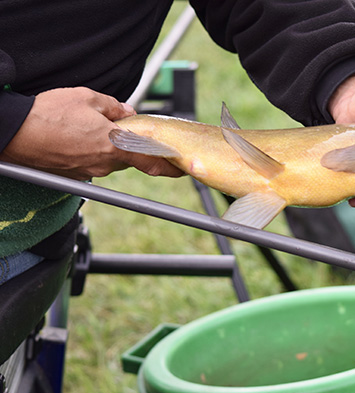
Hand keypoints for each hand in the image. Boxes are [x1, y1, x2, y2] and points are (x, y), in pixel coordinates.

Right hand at [0, 87, 183, 179]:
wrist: (12, 131)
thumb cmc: (48, 113)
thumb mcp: (87, 98)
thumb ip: (114, 107)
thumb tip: (127, 113)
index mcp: (114, 145)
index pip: (150, 160)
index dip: (168, 166)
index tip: (181, 167)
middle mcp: (104, 164)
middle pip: (128, 157)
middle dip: (127, 144)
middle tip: (114, 127)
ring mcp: (87, 172)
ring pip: (108, 159)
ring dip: (105, 146)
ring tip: (84, 127)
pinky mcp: (72, 175)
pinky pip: (90, 163)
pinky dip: (88, 151)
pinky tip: (73, 136)